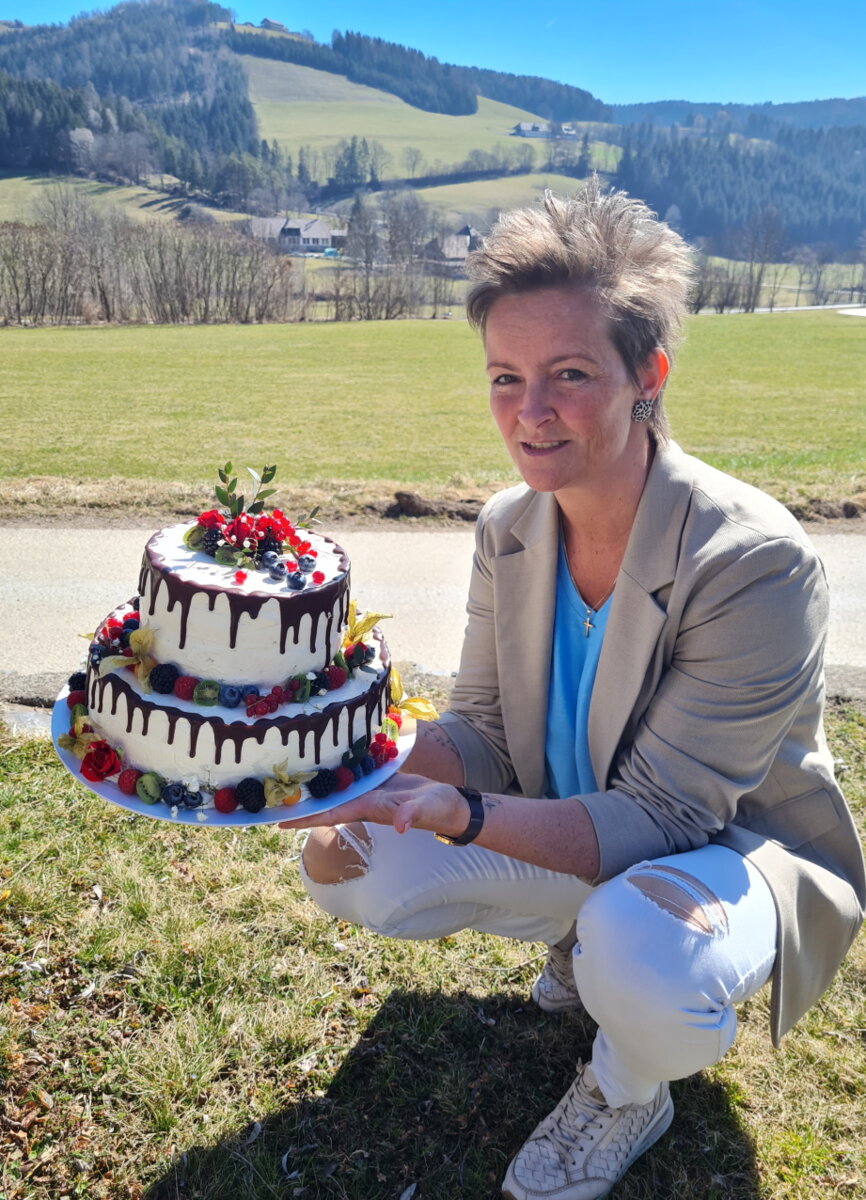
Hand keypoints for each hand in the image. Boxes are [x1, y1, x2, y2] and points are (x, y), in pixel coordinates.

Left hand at [278, 773, 468, 837]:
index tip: (279, 821)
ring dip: (315, 789)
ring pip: (336, 791)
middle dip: (301, 804)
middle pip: (326, 804)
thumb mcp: (425, 810)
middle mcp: (364, 802)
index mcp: (370, 808)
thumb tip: (399, 825)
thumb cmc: (438, 809)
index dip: (306, 818)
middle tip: (270, 798)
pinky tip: (324, 763)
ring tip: (288, 781)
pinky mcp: (378, 782)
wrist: (449, 805)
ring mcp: (370, 793)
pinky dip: (336, 773)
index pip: (331, 814)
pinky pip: (352, 778)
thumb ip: (412, 815)